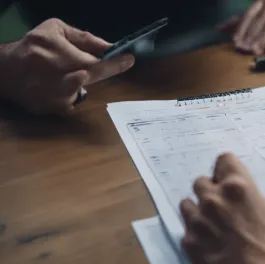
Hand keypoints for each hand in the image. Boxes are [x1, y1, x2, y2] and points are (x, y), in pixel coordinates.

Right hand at [0, 18, 134, 114]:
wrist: (4, 70)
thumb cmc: (33, 46)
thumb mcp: (55, 31)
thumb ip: (84, 38)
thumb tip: (109, 48)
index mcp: (50, 48)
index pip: (90, 59)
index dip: (112, 62)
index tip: (129, 59)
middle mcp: (48, 71)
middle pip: (89, 75)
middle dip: (107, 69)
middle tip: (123, 62)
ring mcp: (47, 92)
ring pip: (80, 90)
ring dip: (83, 82)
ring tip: (70, 73)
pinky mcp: (47, 107)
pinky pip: (70, 102)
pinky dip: (71, 94)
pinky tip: (58, 85)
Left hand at [179, 152, 264, 263]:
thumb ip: (252, 197)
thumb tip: (242, 197)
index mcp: (237, 187)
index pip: (223, 159)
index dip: (226, 169)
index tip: (228, 177)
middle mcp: (213, 198)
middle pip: (201, 181)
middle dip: (210, 190)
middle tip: (220, 204)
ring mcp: (198, 219)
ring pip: (187, 202)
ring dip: (198, 209)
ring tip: (210, 224)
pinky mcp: (188, 241)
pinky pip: (186, 228)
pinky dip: (195, 232)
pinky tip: (208, 242)